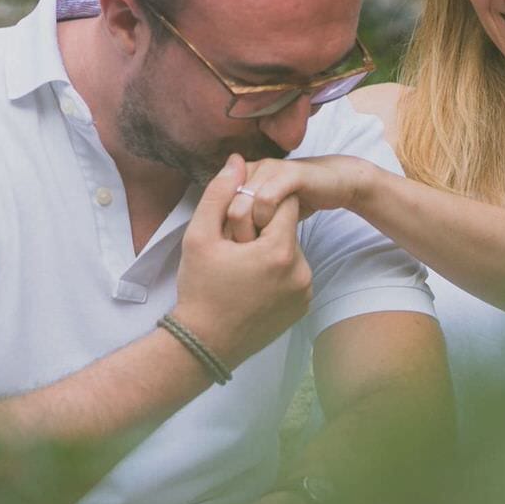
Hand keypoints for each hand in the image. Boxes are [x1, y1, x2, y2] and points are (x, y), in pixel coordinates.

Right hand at [175, 155, 312, 366]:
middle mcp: (301, 271)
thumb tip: (237, 160)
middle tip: (235, 251)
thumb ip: (219, 193)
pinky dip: (277, 276)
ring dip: (271, 253)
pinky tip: (252, 287)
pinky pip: (294, 277)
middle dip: (264, 232)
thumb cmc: (200, 289)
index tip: (239, 222)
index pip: (284, 204)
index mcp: (279, 251)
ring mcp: (305, 292)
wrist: (204, 343)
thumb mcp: (199, 236)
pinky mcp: (302, 308)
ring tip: (241, 272)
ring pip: (291, 252)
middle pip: (288, 229)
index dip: (260, 205)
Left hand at [227, 155, 371, 241]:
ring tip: (256, 247)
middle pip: (222, 208)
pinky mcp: (288, 174)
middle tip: (242, 254)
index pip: (213, 206)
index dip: (219, 231)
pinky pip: (266, 199)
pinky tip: (273, 232)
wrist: (334, 183)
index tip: (230, 252)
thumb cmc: (297, 201)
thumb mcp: (266, 213)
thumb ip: (245, 220)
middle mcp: (250, 169)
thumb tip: (222, 242)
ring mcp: (268, 169)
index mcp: (240, 177)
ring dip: (247, 231)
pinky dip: (265, 219)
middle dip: (231, 234)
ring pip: (240, 205)